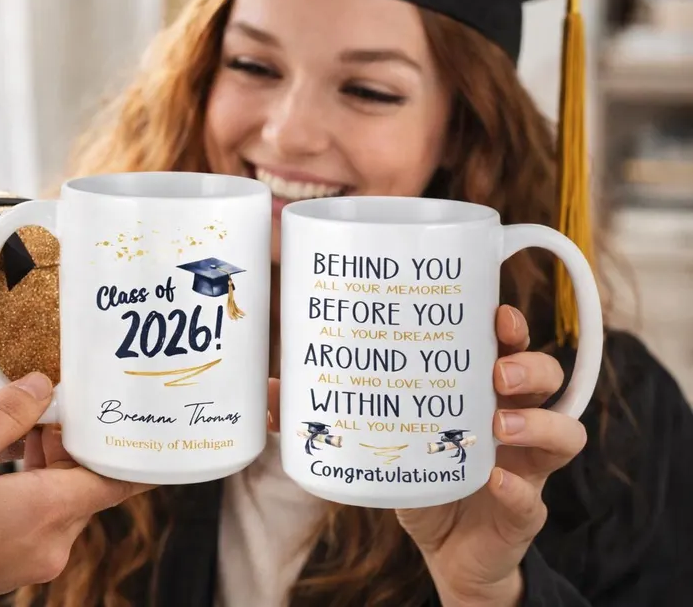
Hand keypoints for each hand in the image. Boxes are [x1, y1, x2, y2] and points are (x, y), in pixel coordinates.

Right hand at [0, 373, 151, 606]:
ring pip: (61, 499)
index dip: (132, 451)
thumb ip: (5, 414)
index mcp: (47, 513)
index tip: (142, 430)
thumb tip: (39, 388)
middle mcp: (50, 543)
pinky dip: (30, 488)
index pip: (118, 480)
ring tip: (15, 435)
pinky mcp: (10, 565)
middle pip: (86, 482)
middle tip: (45, 415)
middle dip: (69, 445)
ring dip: (47, 464)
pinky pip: (39, 518)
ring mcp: (30, 559)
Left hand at [394, 305, 586, 605]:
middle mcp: (517, 423)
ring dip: (537, 423)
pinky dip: (516, 489)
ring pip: (565, 433)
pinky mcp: (525, 512)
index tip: (499, 316)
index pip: (512, 351)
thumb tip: (302, 383)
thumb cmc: (426, 479)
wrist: (443, 550)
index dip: (514, 330)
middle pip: (549, 380)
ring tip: (500, 425)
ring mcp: (528, 468)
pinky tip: (494, 480)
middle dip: (531, 367)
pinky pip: (533, 499)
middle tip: (499, 373)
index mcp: (488, 396)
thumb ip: (371, 412)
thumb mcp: (398, 439)